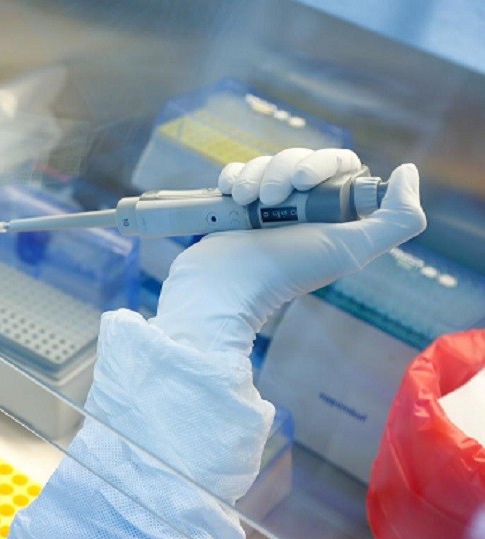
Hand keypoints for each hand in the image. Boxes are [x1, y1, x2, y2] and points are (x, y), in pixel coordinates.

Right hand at [150, 148, 426, 355]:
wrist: (226, 286)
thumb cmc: (287, 270)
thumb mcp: (352, 249)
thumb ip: (398, 218)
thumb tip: (407, 171)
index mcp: (332, 215)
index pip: (338, 164)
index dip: (323, 164)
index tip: (305, 182)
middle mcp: (302, 209)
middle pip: (300, 158)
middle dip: (284, 170)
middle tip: (271, 198)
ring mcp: (266, 206)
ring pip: (267, 162)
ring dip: (255, 175)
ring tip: (246, 202)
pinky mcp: (235, 206)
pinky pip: (238, 171)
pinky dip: (234, 176)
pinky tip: (231, 195)